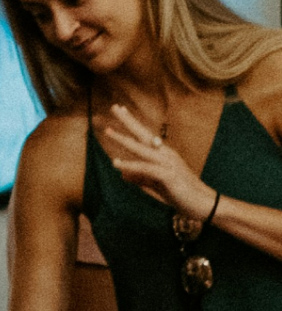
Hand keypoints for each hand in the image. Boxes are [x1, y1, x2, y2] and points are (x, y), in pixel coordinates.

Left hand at [104, 103, 218, 217]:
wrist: (202, 203)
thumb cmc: (180, 193)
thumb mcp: (156, 184)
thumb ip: (140, 178)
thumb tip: (122, 174)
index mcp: (163, 154)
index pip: (145, 135)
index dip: (132, 122)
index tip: (119, 108)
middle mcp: (166, 154)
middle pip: (144, 134)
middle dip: (129, 121)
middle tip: (114, 107)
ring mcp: (168, 163)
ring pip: (142, 148)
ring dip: (124, 140)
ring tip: (107, 131)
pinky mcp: (168, 176)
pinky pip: (146, 168)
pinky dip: (131, 165)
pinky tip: (116, 164)